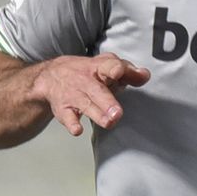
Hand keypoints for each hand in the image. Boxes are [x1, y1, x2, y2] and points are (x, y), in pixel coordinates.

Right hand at [32, 54, 150, 136]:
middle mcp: (85, 80)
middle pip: (97, 90)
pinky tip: (77, 130)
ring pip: (85, 105)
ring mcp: (74, 95)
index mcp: (99, 67)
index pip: (108, 65)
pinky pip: (67, 117)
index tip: (119, 72)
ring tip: (109, 122)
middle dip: (108, 102)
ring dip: (97, 114)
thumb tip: (144, 75)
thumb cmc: (87, 73)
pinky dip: (72, 124)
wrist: (52, 76)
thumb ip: (129, 72)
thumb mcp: (108, 67)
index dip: (115, 68)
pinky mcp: (64, 109)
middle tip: (117, 113)